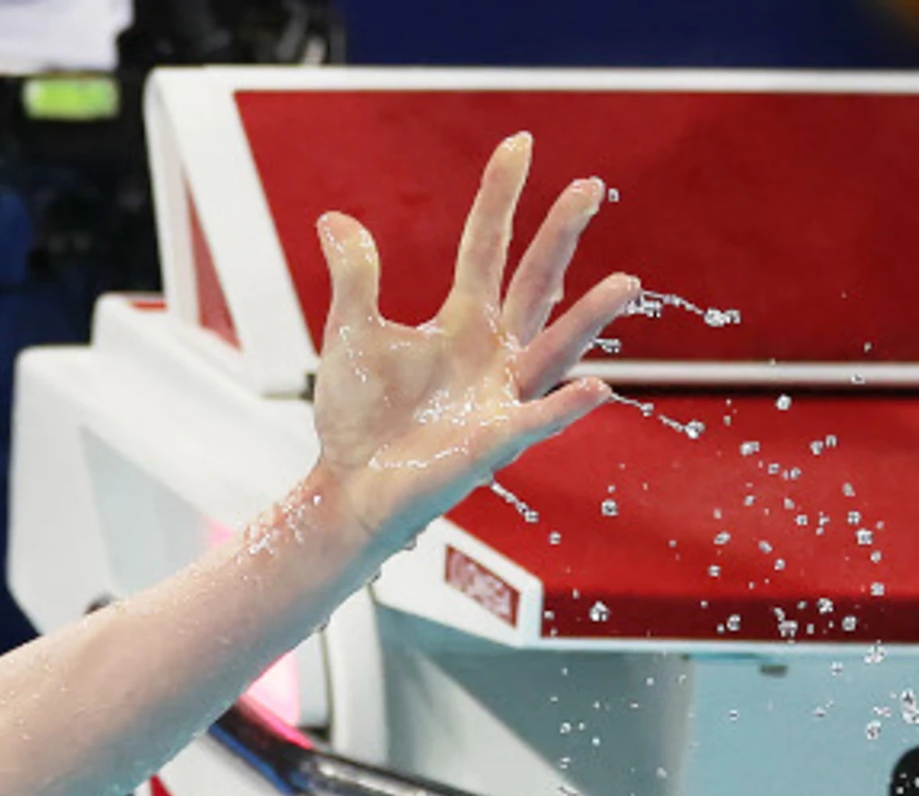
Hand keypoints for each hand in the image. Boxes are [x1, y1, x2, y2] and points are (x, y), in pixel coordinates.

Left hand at [306, 134, 635, 553]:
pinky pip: (537, 421)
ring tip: (627, 282)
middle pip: (535, 284)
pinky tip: (597, 386)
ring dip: (589, 319)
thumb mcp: (353, 336)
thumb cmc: (360, 417)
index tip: (519, 143)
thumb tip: (334, 218)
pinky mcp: (494, 441)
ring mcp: (500, 396)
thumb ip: (355, 279)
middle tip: (589, 185)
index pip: (486, 246)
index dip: (500, 196)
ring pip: (554, 350)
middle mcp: (493, 352)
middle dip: (560, 238)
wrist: (350, 487)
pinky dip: (563, 407)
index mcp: (461, 323)